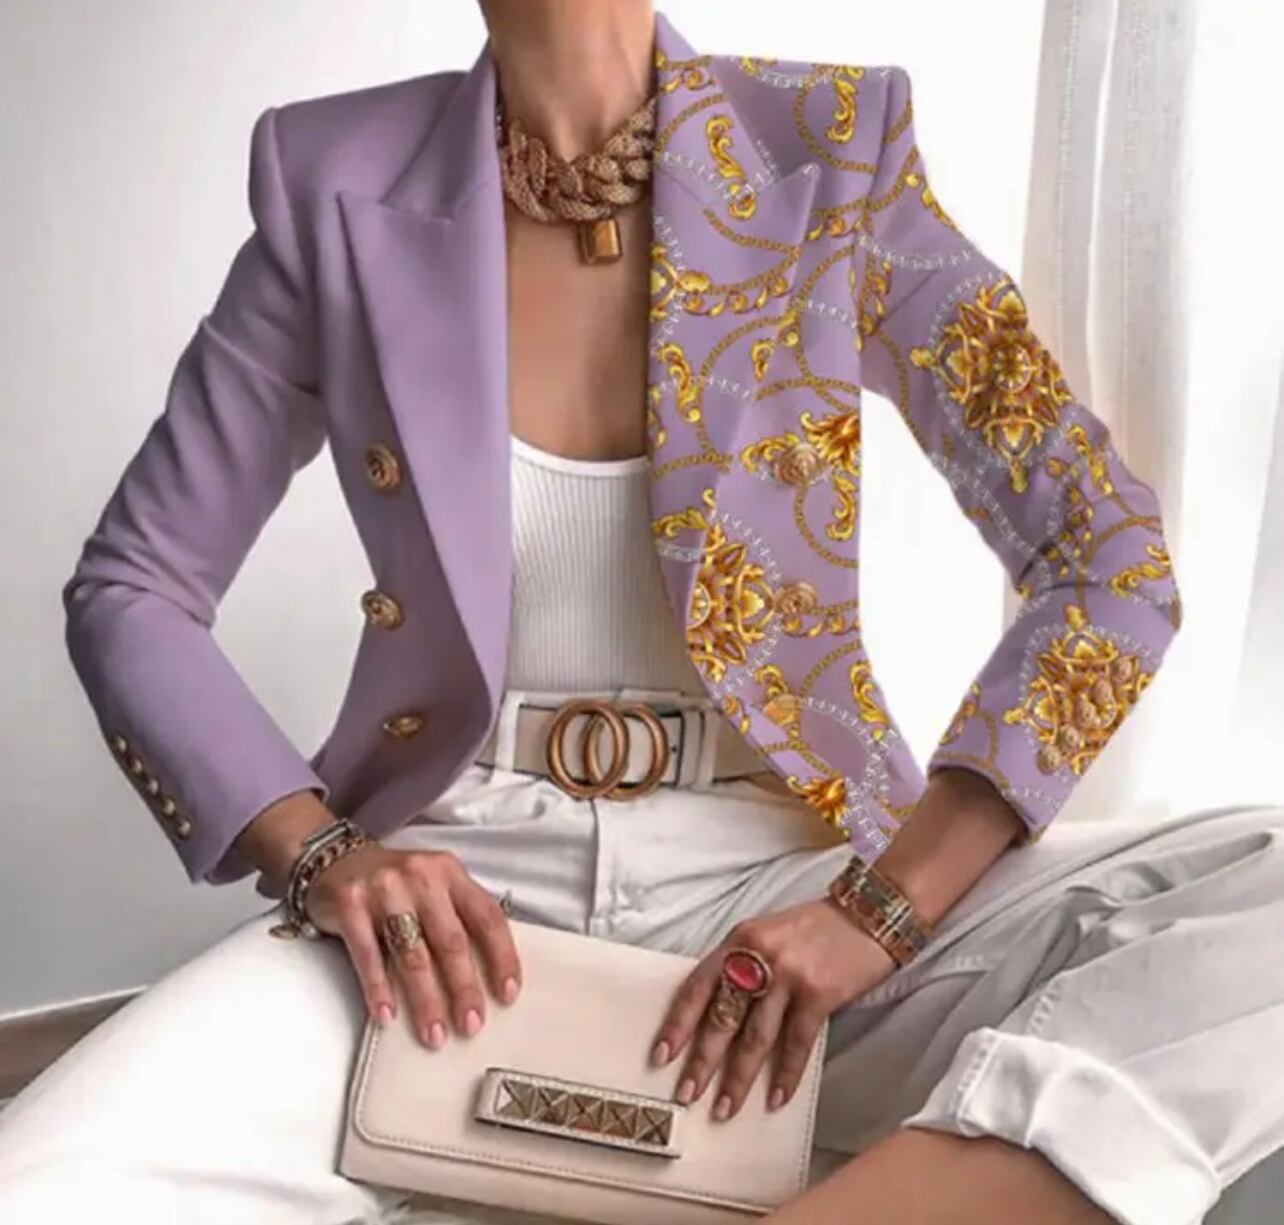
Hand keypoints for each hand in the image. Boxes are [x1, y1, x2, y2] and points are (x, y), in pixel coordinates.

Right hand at [306, 843, 521, 1049]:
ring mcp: (384, 889)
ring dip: (425, 1000)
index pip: (486, 916)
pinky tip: (387, 1016)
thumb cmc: (396, 884)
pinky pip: (368, 955)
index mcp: (450, 872)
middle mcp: (421, 876)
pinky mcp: (350, 904)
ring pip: (412, 954)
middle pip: (451, 940)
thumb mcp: (434, 886)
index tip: (508, 994)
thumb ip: (459, 917)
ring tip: (434, 1033)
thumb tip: (487, 975)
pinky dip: (379, 989)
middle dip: (463, 988)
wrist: (335, 860)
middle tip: (471, 1025)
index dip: (501, 956)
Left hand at [649, 898, 896, 1119]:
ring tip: (725, 1109)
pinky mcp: (819, 993)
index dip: (677, 1023)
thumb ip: (741, 966)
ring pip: (755, 1037)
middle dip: (702, 1061)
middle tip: (686, 1094)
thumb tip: (715, 1016)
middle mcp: (758, 956)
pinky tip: (775, 1099)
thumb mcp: (766, 934)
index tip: (661, 1055)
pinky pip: (796, 1043)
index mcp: (738, 940)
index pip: (697, 986)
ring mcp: (788, 975)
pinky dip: (785, 1074)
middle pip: (721, 1017)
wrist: (870, 914)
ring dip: (738, 1078)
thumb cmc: (815, 929)